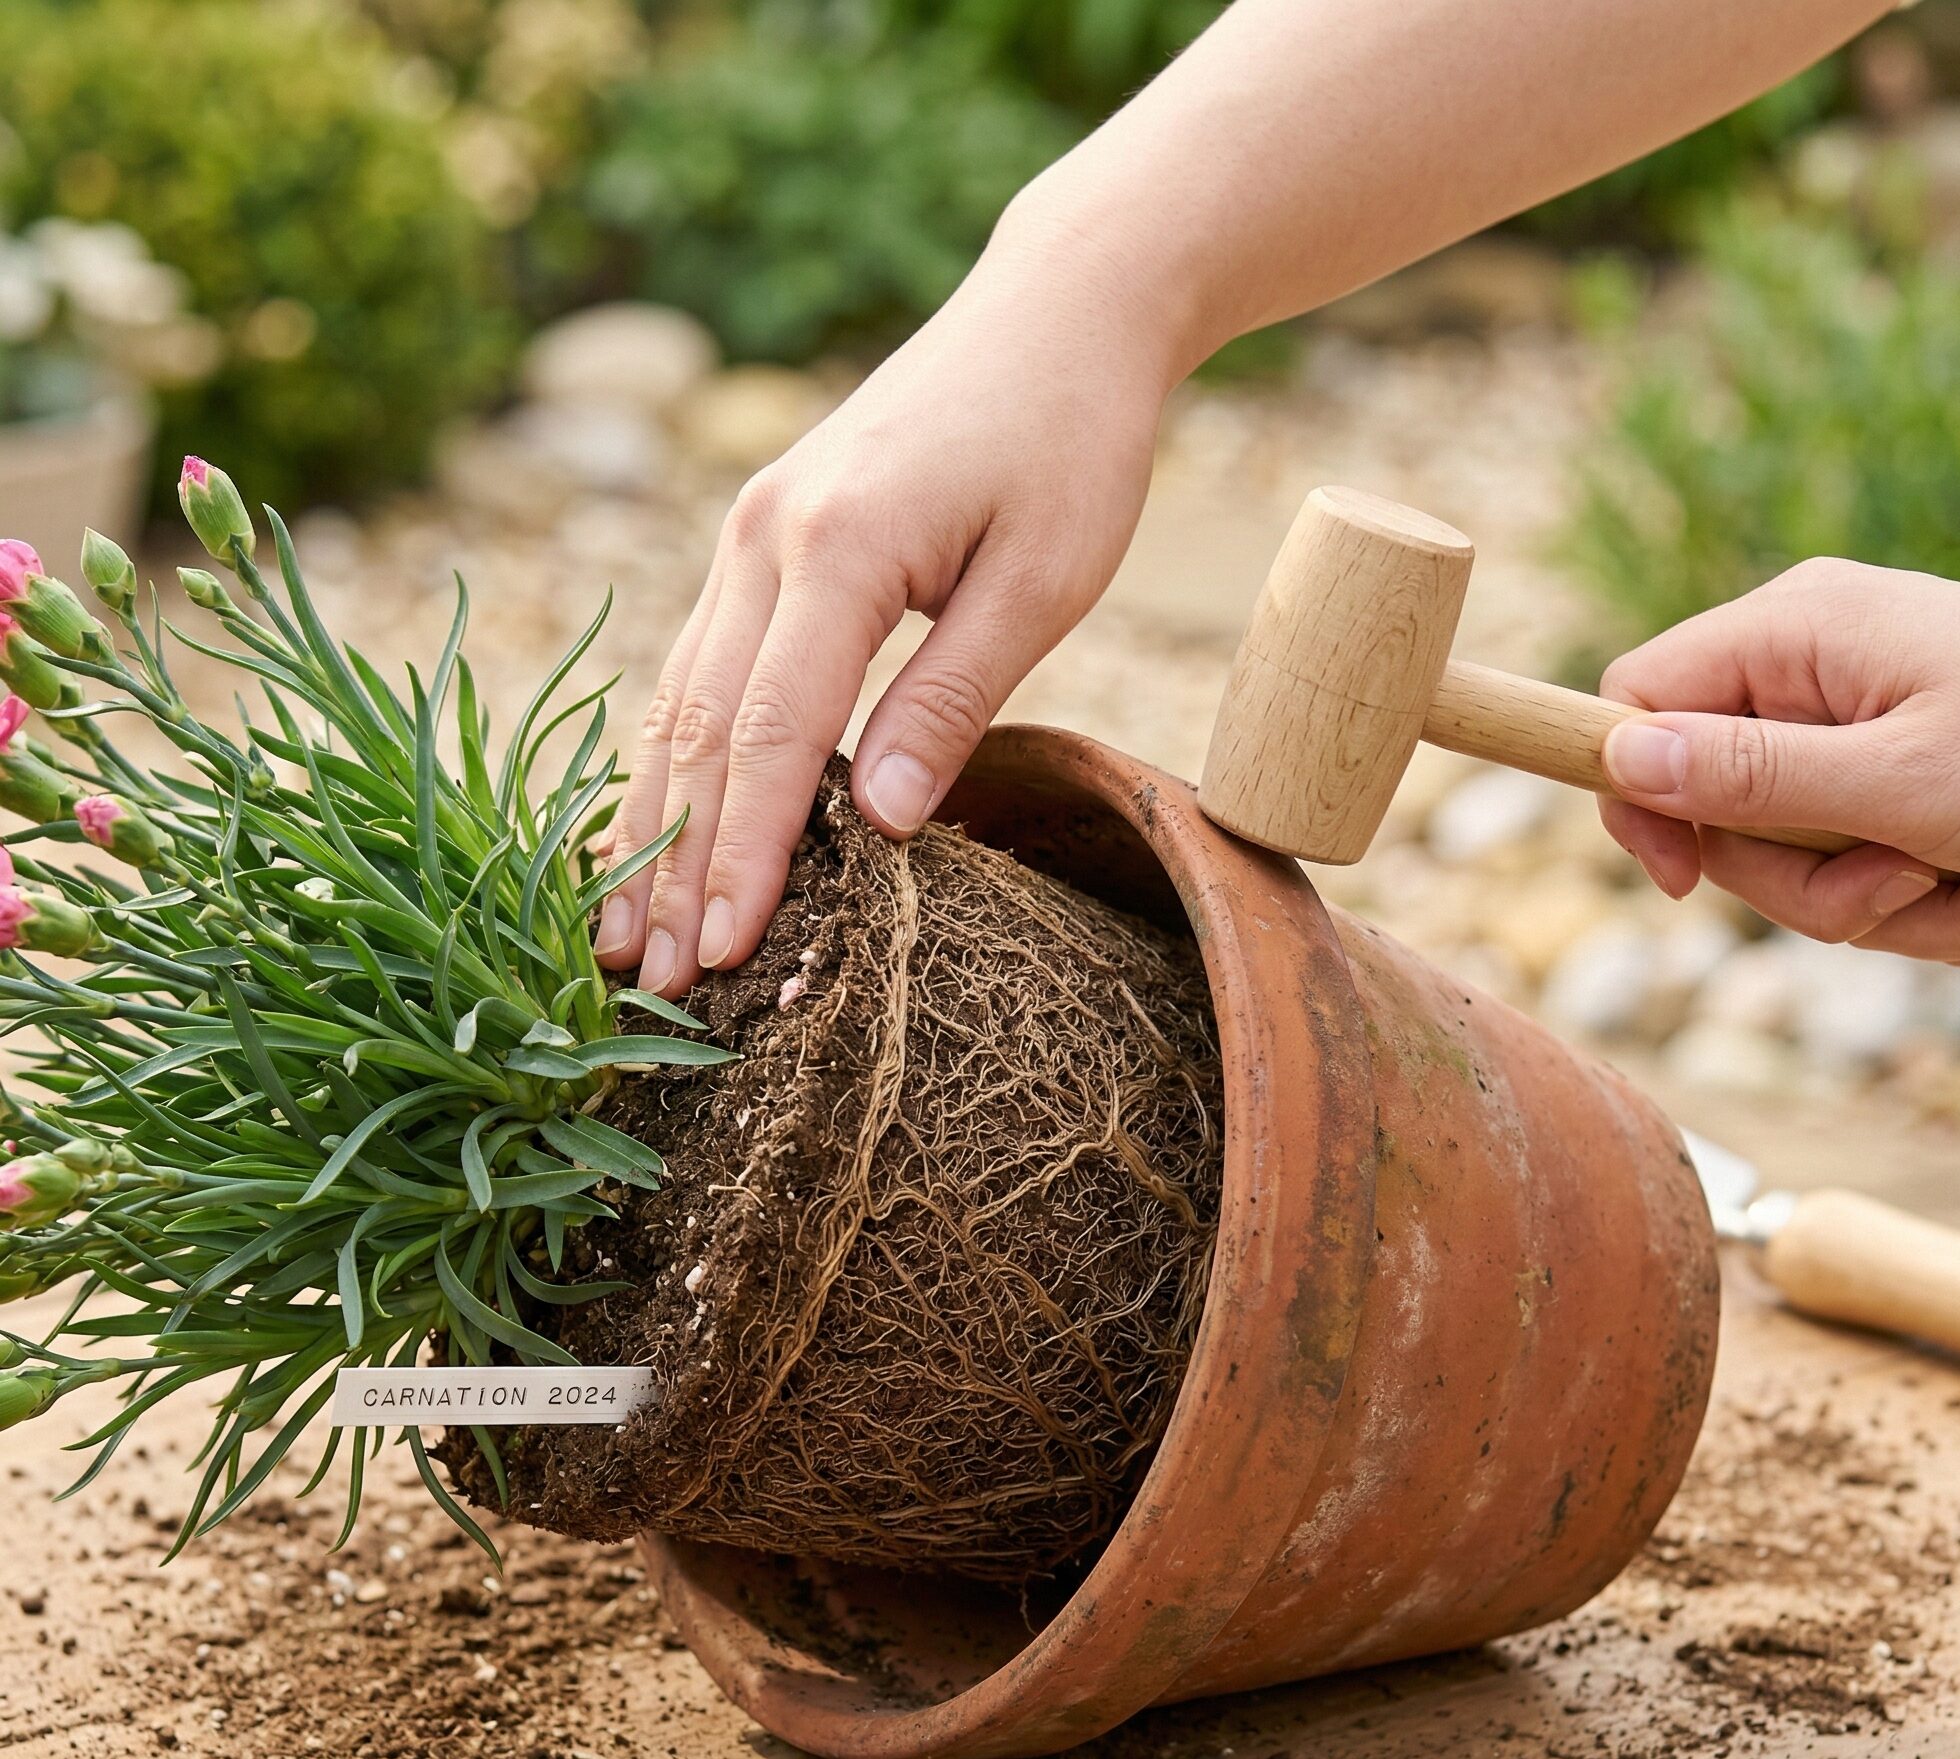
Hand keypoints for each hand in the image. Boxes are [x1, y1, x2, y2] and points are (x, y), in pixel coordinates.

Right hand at [593, 229, 1174, 994]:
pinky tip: (652, 826)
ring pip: (677, 700)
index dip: (743, 854)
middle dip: (673, 863)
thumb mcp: (1044, 578)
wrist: (1052, 312)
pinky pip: (697, 666)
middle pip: (699, 729)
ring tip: (623, 933)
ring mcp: (747, 532)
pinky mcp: (757, 539)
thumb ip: (953, 697)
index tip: (725, 956)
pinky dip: (672, 757)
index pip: (770, 734)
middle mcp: (763, 536)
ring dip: (651, 822)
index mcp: (839, 546)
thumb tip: (874, 822)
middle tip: (649, 982)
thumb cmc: (1072, 442)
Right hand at [1598, 560, 1959, 971]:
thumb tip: (1620, 756)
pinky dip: (1934, 908)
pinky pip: (1861, 880)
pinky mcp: (1905, 791)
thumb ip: (1749, 775)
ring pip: (1793, 865)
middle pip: (1714, 811)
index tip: (1680, 883)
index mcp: (1798, 633)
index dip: (1637, 797)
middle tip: (1902, 875)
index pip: (1636, 701)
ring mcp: (1862, 737)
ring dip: (1882, 904)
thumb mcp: (1902, 779)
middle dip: (1805, 879)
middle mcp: (1816, 677)